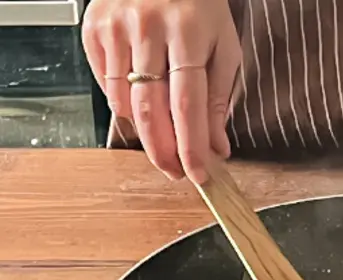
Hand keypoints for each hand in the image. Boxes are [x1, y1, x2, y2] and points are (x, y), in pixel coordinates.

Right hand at [82, 0, 240, 182]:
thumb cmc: (199, 8)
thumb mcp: (224, 47)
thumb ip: (221, 98)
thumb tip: (216, 146)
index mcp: (188, 34)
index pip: (188, 106)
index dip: (191, 148)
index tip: (198, 174)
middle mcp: (148, 30)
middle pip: (152, 110)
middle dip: (164, 152)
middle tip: (175, 172)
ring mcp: (116, 29)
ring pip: (125, 103)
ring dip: (145, 134)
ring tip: (162, 144)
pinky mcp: (94, 30)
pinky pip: (106, 86)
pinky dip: (125, 107)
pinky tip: (142, 109)